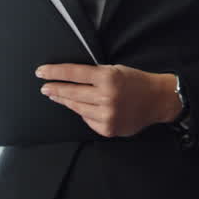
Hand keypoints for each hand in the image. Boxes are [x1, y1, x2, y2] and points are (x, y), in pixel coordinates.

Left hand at [37, 63, 180, 137]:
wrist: (157, 100)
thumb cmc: (136, 82)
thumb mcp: (116, 70)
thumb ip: (95, 75)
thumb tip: (70, 79)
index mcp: (108, 77)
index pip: (74, 73)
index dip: (55, 72)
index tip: (41, 72)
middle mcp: (106, 96)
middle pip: (72, 92)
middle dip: (55, 89)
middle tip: (45, 87)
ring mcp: (107, 115)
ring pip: (77, 108)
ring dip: (65, 101)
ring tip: (57, 96)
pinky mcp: (107, 128)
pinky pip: (87, 120)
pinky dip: (83, 113)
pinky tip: (83, 108)